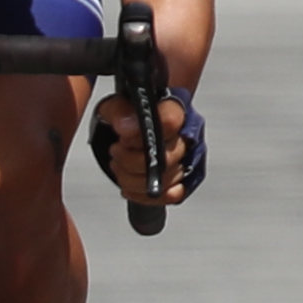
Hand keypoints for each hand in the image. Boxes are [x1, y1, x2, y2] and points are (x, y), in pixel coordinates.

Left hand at [94, 87, 205, 210]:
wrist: (129, 130)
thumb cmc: (126, 115)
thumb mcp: (114, 107)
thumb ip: (119, 111)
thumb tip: (127, 126)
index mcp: (174, 107)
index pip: (171, 120)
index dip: (142, 136)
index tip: (123, 140)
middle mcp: (187, 132)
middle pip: (169, 157)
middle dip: (133, 160)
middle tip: (117, 151)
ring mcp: (189, 156)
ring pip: (168, 178)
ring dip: (134, 179)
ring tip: (119, 166)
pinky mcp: (185, 178)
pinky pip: (174, 194)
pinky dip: (146, 196)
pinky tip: (129, 188)